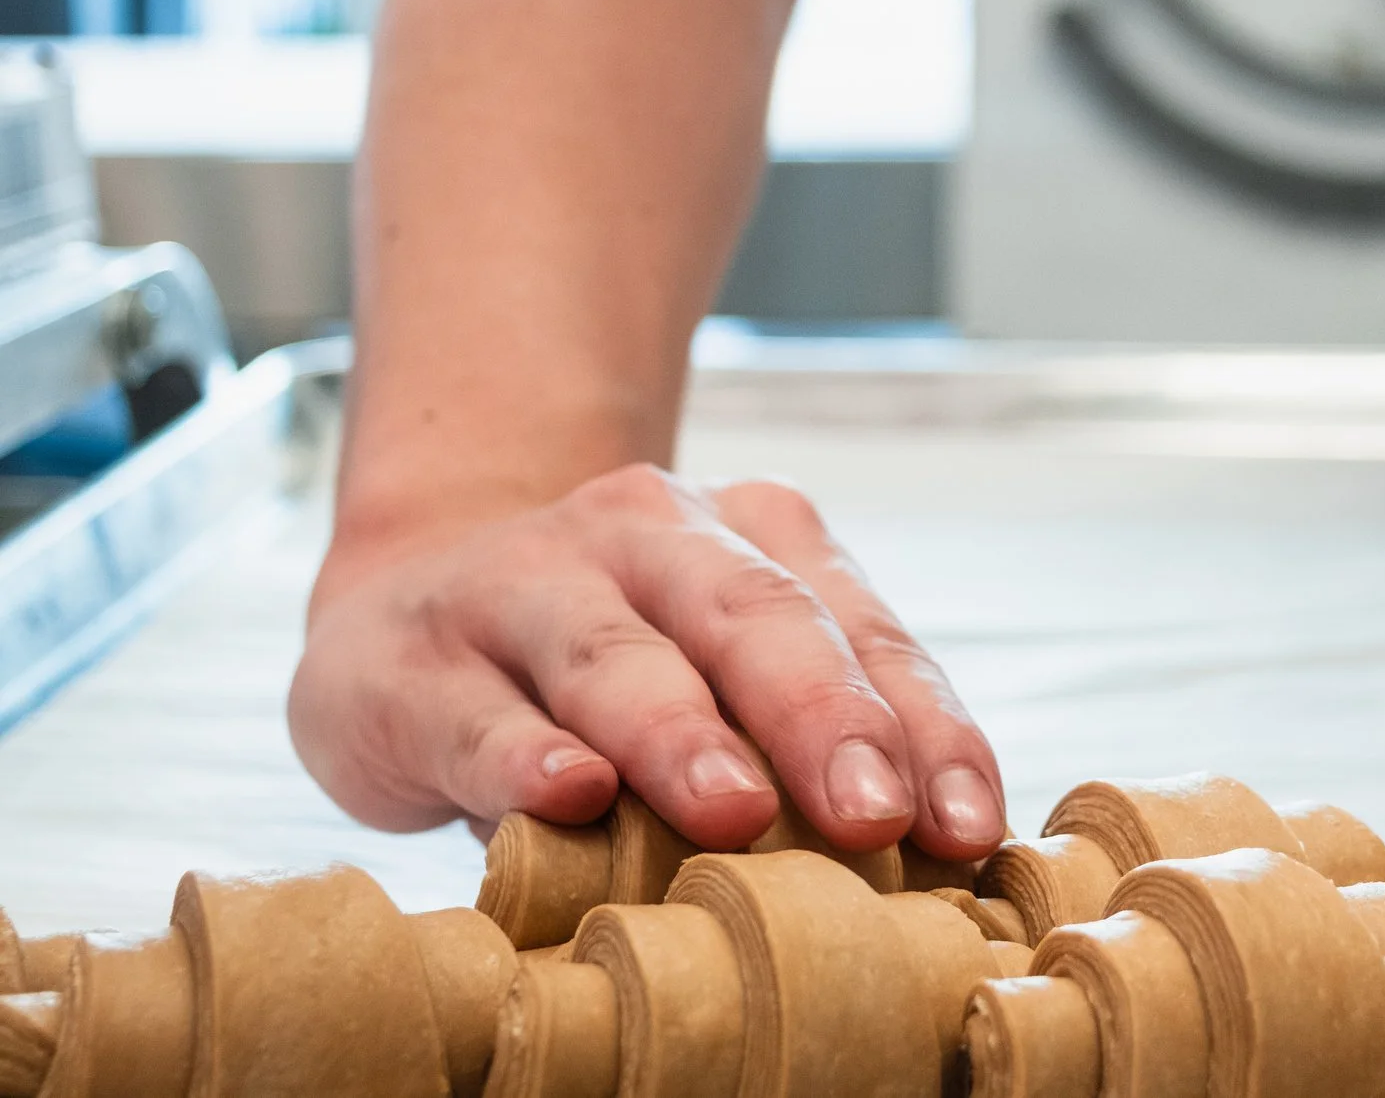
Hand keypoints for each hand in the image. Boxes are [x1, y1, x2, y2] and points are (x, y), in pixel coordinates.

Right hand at [289, 464, 1005, 858]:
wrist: (404, 611)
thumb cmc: (610, 676)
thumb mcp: (719, 680)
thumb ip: (805, 746)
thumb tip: (929, 863)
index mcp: (752, 535)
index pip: (861, 627)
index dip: (924, 727)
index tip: (969, 827)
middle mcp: (646, 532)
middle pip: (752, 616)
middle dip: (824, 715)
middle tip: (874, 814)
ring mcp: (521, 580)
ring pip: (616, 653)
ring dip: (681, 734)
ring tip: (736, 812)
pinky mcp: (408, 657)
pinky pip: (477, 706)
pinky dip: (523, 753)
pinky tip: (569, 794)